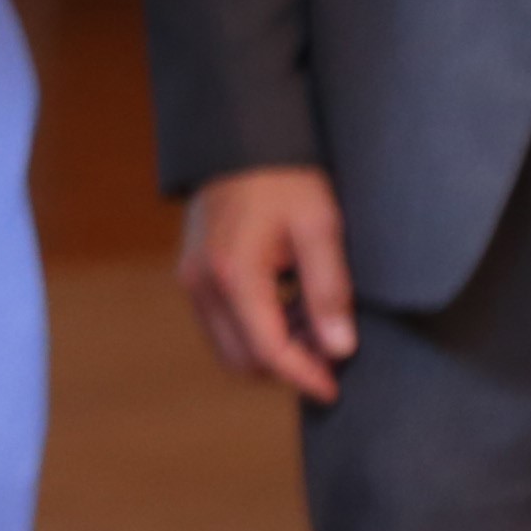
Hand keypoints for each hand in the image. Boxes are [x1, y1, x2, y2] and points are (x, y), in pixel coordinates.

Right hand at [179, 163, 356, 402]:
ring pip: (229, 348)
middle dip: (287, 367)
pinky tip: (290, 309)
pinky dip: (256, 332)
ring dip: (271, 352)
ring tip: (315, 327)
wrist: (242, 142)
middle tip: (330, 353)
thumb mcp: (321, 227)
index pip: (267, 350)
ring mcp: (191, 281)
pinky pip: (222, 326)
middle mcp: (202, 283)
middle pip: (242, 360)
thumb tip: (340, 349)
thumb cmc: (286, 179)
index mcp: (234, 273)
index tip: (335, 389)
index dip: (304, 376)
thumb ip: (329, 290)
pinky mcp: (193, 276)